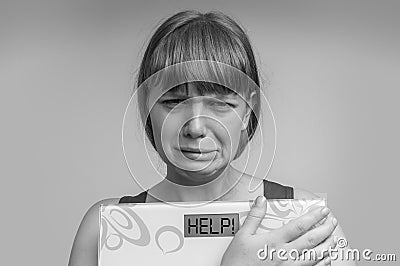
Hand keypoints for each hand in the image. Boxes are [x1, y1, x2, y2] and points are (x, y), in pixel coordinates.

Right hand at [220, 196, 337, 265]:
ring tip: (334, 238)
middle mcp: (284, 254)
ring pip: (315, 256)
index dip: (313, 216)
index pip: (299, 226)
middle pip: (311, 240)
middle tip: (332, 221)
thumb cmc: (237, 262)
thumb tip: (261, 201)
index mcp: (274, 241)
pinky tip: (326, 258)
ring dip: (327, 246)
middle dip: (325, 229)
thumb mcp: (242, 236)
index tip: (322, 210)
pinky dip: (322, 263)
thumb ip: (254, 217)